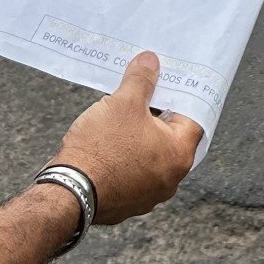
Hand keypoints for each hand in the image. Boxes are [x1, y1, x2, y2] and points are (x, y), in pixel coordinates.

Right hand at [51, 52, 202, 223]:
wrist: (69, 191)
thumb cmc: (102, 148)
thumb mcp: (123, 103)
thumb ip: (141, 80)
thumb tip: (150, 61)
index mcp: (179, 155)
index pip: (193, 118)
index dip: (183, 96)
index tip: (172, 81)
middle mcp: (170, 180)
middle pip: (171, 137)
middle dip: (157, 113)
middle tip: (145, 92)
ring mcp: (148, 195)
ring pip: (150, 155)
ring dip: (139, 135)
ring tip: (122, 113)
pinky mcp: (127, 201)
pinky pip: (132, 171)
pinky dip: (126, 155)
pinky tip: (110, 139)